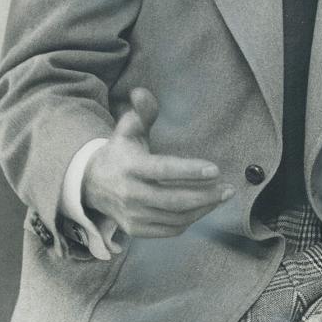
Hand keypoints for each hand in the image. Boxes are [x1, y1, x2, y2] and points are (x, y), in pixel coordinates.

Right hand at [82, 87, 233, 237]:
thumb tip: (141, 92)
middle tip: (228, 189)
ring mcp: (132, 215)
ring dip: (203, 209)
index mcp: (130, 166)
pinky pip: (170, 229)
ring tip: (221, 196)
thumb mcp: (128, 128)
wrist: (93, 183)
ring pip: (175, 218)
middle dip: (206, 195)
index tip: (216, 169)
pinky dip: (190, 220)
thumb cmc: (120, 151)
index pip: (163, 170)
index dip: (190, 171)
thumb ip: (142, 111)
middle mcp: (130, 193)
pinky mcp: (136, 229)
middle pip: (174, 200)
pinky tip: (204, 208)